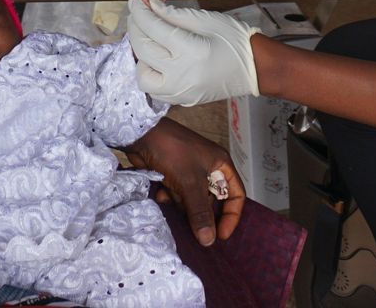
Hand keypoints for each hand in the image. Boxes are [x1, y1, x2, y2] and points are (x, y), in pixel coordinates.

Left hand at [124, 118, 245, 246]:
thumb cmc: (172, 152)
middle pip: (212, 200)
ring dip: (182, 205)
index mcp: (221, 165)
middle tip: (195, 231)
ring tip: (173, 202)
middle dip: (202, 214)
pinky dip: (170, 197)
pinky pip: (177, 195)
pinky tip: (161, 193)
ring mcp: (189, 171)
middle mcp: (208, 168)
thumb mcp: (190, 184)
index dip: (231, 216)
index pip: (235, 195)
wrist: (140, 134)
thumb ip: (200, 213)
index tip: (221, 235)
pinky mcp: (173, 175)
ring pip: (193, 200)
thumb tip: (209, 240)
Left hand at [125, 0, 259, 105]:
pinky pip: (156, 89)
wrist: (255, 68)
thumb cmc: (234, 39)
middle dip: (135, 27)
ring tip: (151, 38)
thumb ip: (172, 13)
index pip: (152, 29)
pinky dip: (151, 71)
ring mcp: (181, 92)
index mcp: (190, 51)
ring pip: (143, 76)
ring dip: (140, 55)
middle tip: (138, 12)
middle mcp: (182, 76)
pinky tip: (158, 56)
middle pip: (142, 50)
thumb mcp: (205, 19)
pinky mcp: (183, 99)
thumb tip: (148, 4)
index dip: (140, 11)